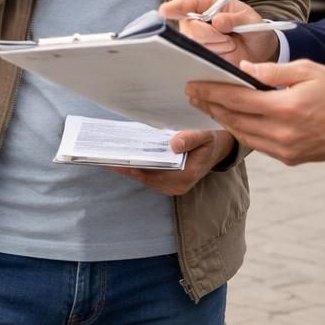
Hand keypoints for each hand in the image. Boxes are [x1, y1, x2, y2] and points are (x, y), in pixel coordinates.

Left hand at [110, 130, 235, 195]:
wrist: (216, 151)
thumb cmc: (209, 142)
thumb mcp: (204, 137)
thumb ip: (190, 139)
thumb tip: (173, 144)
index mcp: (186, 175)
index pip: (153, 173)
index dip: (135, 167)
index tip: (119, 159)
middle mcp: (177, 186)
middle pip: (146, 177)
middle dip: (128, 167)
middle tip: (108, 156)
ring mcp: (172, 187)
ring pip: (145, 178)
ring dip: (131, 169)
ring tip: (112, 157)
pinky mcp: (168, 185)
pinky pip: (149, 177)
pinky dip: (138, 169)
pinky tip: (127, 159)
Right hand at [159, 0, 279, 65]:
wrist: (260, 51)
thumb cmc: (254, 29)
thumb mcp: (251, 20)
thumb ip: (236, 19)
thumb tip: (217, 21)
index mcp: (210, 2)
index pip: (189, 2)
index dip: (176, 6)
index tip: (165, 11)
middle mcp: (199, 18)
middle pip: (189, 27)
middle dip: (210, 34)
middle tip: (229, 38)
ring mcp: (197, 37)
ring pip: (193, 43)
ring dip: (215, 46)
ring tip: (230, 44)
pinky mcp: (199, 53)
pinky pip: (197, 56)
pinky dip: (213, 56)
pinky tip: (224, 52)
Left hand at [185, 59, 324, 165]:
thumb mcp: (307, 70)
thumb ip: (273, 71)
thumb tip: (243, 70)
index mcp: (285, 107)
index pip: (237, 100)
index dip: (212, 92)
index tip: (194, 85)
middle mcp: (282, 132)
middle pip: (235, 120)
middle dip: (211, 106)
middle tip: (193, 95)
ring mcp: (286, 149)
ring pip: (243, 135)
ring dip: (223, 121)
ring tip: (208, 107)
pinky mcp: (290, 158)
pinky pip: (258, 145)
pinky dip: (242, 132)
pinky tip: (234, 121)